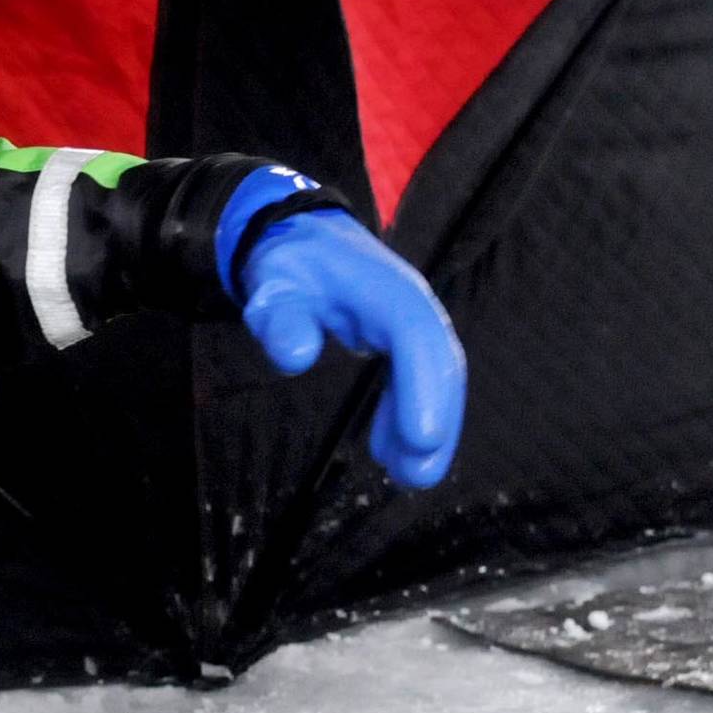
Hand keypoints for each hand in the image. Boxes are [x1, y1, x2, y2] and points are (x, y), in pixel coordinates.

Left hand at [216, 168, 466, 488]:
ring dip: (427, 425)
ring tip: (405, 475)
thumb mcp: (272, 286)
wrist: (300, 236)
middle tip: (415, 476)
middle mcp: (412, 305)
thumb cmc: (289, 265)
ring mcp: (414, 322)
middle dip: (436, 418)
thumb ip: (279, 318)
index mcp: (386, 290)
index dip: (424, 387)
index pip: (416, 336)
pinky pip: (418, 378)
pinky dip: (409, 415)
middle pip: (440, 362)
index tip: (420, 438)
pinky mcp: (405, 339)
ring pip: (436, 375)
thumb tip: (296, 356)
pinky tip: (387, 451)